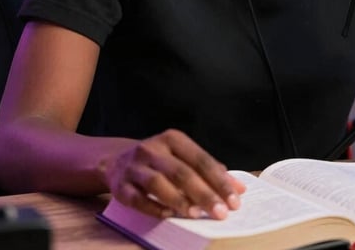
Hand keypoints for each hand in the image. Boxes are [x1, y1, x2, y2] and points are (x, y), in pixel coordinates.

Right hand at [100, 129, 246, 218]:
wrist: (116, 160)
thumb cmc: (160, 161)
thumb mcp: (183, 157)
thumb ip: (210, 171)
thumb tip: (239, 189)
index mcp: (173, 139)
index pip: (201, 159)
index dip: (219, 180)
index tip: (235, 200)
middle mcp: (153, 149)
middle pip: (182, 172)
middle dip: (204, 193)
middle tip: (220, 212)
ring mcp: (135, 166)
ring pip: (158, 183)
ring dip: (179, 200)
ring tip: (196, 214)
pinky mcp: (120, 185)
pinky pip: (137, 198)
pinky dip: (153, 207)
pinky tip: (168, 215)